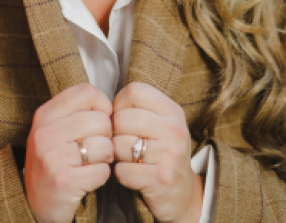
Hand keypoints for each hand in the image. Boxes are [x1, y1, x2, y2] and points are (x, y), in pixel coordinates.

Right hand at [24, 84, 114, 222]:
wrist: (35, 203)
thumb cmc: (54, 161)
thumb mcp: (55, 129)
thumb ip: (77, 111)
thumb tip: (112, 104)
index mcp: (45, 114)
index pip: (87, 92)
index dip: (103, 106)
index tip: (100, 120)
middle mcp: (45, 133)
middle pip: (101, 120)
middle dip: (106, 136)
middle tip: (95, 148)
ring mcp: (52, 157)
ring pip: (105, 145)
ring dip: (105, 158)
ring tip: (92, 163)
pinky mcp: (64, 181)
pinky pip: (102, 171)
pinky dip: (101, 176)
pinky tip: (88, 178)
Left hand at [111, 82, 202, 222]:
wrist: (182, 194)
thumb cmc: (162, 154)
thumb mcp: (160, 124)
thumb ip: (138, 109)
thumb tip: (103, 104)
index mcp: (173, 111)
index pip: (134, 91)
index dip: (119, 104)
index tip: (120, 119)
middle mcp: (174, 129)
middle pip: (122, 118)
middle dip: (114, 132)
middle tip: (121, 143)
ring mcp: (169, 154)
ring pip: (119, 144)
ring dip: (115, 155)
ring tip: (126, 159)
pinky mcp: (160, 179)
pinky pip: (122, 170)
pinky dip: (120, 174)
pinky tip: (131, 174)